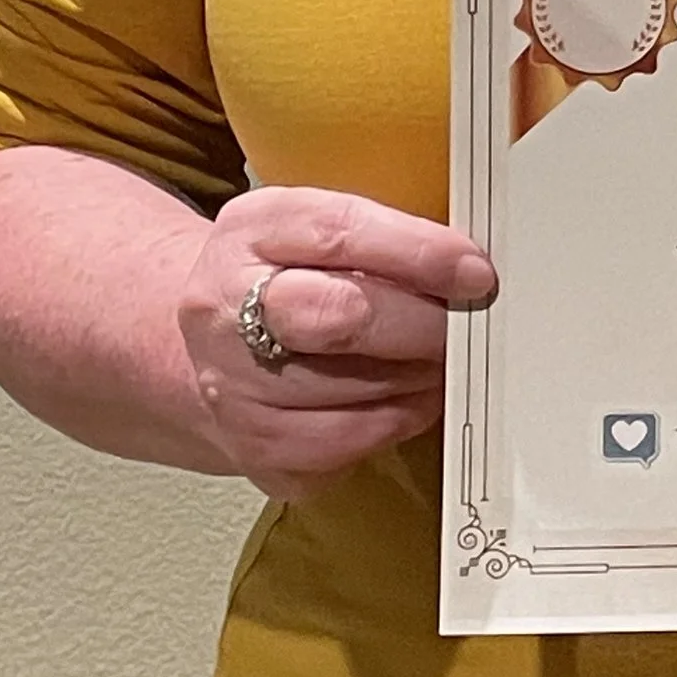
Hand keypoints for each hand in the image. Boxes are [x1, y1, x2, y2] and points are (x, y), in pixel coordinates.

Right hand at [175, 186, 496, 500]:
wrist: (201, 341)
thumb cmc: (283, 275)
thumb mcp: (314, 228)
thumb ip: (382, 238)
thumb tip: (467, 269)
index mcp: (252, 231)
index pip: (340, 233)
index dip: (420, 254)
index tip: (476, 273)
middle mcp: (225, 309)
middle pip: (342, 318)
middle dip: (423, 325)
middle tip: (464, 326)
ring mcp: (231, 386)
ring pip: (352, 391)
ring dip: (416, 379)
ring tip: (435, 361)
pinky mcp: (250, 448)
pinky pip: (344, 446)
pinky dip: (393, 423)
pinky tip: (406, 399)